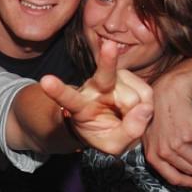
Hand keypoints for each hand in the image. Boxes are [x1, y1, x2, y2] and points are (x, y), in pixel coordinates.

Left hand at [40, 40, 153, 155]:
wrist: (110, 123)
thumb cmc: (105, 132)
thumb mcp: (112, 145)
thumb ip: (128, 133)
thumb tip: (144, 109)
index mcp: (79, 107)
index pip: (68, 99)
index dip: (57, 91)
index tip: (46, 81)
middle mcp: (92, 88)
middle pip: (104, 76)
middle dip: (107, 61)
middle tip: (109, 46)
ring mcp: (109, 79)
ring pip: (133, 97)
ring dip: (137, 111)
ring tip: (126, 116)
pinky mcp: (125, 76)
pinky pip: (145, 92)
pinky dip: (145, 104)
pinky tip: (135, 108)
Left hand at [141, 73, 191, 188]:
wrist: (165, 94)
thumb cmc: (159, 116)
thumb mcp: (152, 137)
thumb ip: (161, 153)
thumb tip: (179, 169)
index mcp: (153, 156)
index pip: (173, 178)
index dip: (189, 183)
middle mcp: (162, 152)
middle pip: (190, 170)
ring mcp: (174, 144)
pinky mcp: (187, 134)